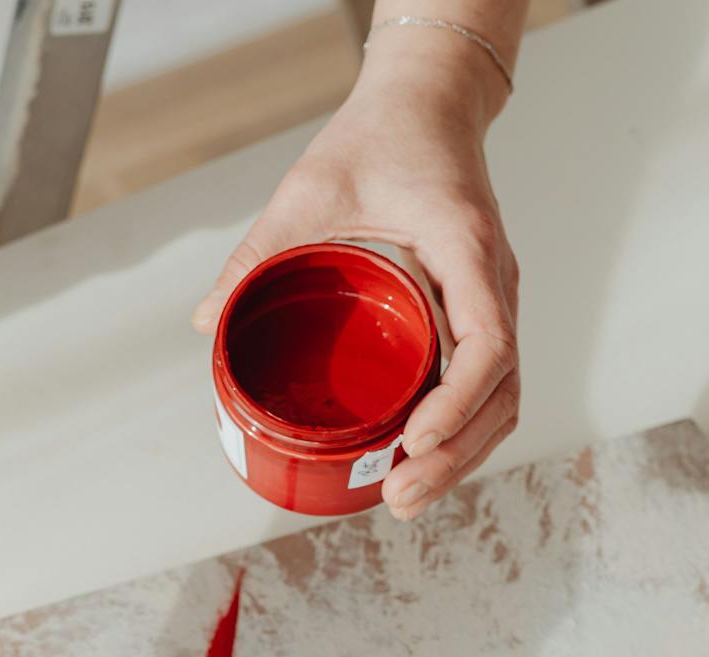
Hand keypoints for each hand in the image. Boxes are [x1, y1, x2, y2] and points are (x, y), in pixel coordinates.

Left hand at [194, 35, 519, 520]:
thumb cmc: (376, 139)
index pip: (488, 343)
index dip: (458, 401)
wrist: (424, 105)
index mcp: (466, 249)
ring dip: (461, 458)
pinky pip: (487, 389)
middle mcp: (494, 283)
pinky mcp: (479, 317)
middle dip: (455, 455)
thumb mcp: (309, 190)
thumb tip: (208, 320)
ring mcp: (493, 304)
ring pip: (501, 401)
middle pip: (500, 392)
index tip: (416, 438)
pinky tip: (422, 466)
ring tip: (405, 499)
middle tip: (398, 498)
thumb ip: (258, 253)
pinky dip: (462, 434)